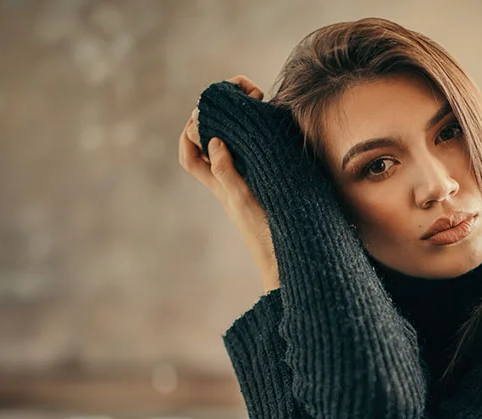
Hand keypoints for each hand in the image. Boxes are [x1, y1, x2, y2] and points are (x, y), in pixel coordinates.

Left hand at [178, 75, 278, 292]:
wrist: (291, 260)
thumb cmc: (266, 234)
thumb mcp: (242, 201)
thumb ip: (226, 171)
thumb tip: (214, 140)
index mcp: (219, 185)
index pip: (190, 154)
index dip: (190, 130)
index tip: (207, 111)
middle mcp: (231, 182)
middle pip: (210, 143)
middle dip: (217, 115)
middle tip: (241, 95)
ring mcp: (250, 183)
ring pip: (235, 146)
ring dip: (239, 123)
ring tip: (257, 103)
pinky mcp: (269, 184)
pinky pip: (257, 155)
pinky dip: (259, 137)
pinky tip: (274, 126)